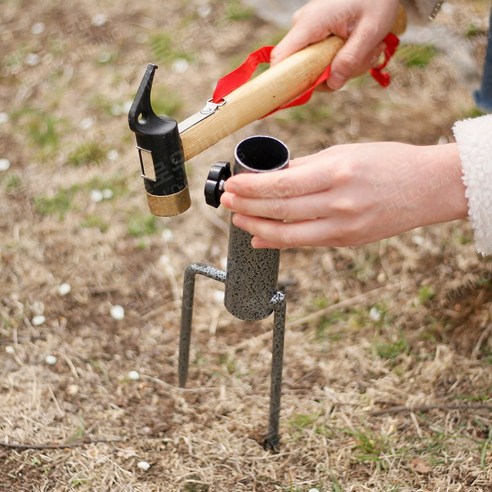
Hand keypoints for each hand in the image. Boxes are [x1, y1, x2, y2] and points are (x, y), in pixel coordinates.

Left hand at [220, 143, 467, 248]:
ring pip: (288, 233)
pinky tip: (260, 238)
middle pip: (279, 210)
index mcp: (335, 172)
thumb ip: (308, 166)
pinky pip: (305, 243)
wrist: (428, 188)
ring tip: (237, 220)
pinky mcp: (347, 241)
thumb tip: (275, 174)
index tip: (231, 186)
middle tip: (225, 202)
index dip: (251, 188)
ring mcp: (343, 226)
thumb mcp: (346, 153)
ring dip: (257, 227)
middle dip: (246, 206)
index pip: (281, 185)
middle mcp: (337, 202)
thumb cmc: (388, 163)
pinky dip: (279, 241)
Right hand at [271, 0, 400, 89]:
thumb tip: (332, 84)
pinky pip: (322, 56)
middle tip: (362, 63)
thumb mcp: (370, 32)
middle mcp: (302, 26)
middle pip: (303, 67)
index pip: (281, 58)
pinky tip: (360, 47)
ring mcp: (308, 29)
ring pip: (315, 64)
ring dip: (342, 66)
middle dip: (332, 74)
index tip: (301, 94)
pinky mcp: (315, 32)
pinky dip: (342, 58)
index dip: (284, 80)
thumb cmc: (377, 0)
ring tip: (368, 51)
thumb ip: (350, 59)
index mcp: (309, 23)